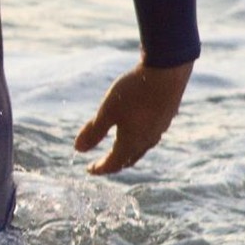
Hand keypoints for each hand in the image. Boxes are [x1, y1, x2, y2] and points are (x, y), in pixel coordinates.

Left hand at [75, 60, 192, 174]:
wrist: (167, 74)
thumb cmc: (134, 93)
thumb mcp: (107, 111)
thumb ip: (93, 131)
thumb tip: (77, 150)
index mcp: (132, 142)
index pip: (114, 163)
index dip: (100, 168)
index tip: (89, 170)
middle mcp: (147, 141)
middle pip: (128, 159)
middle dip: (114, 163)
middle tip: (102, 164)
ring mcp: (159, 130)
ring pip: (141, 149)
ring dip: (127, 153)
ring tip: (117, 150)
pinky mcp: (165, 118)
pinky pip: (149, 137)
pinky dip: (137, 141)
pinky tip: (136, 131)